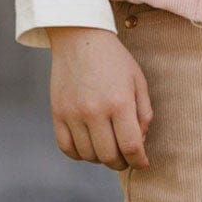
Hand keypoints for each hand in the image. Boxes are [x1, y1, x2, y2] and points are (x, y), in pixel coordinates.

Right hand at [47, 27, 151, 168]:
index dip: (139, 161)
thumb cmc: (114, 60)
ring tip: (108, 148)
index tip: (142, 163)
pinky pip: (67, 148)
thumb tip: (140, 143)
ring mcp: (73, 114)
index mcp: (119, 102)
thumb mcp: (138, 81)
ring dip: (101, 159)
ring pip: (88, 155)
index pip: (131, 146)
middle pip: (108, 156)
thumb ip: (144, 114)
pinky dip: (79, 154)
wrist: (80, 38)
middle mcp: (95, 111)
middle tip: (126, 158)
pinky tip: (89, 146)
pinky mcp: (57, 113)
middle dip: (121, 163)